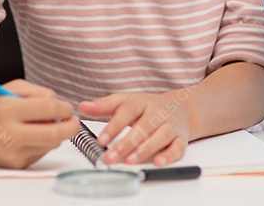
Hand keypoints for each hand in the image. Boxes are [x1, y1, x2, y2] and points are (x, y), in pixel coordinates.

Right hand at [0, 80, 79, 168]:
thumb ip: (38, 93)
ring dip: (54, 134)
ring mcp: (11, 153)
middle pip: (54, 134)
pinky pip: (40, 153)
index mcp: (7, 110)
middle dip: (71, 127)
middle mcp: (8, 134)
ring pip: (50, 144)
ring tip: (40, 125)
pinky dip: (41, 143)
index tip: (67, 108)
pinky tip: (27, 136)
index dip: (64, 108)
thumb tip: (60, 107)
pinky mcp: (14, 165)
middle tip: (73, 121)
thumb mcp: (10, 88)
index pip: (48, 109)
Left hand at [78, 91, 192, 166]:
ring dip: (145, 149)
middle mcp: (157, 112)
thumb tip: (82, 106)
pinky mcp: (181, 138)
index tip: (101, 140)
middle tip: (111, 157)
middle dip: (126, 143)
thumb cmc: (147, 107)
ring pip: (160, 136)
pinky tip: (158, 162)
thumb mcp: (124, 101)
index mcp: (141, 102)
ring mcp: (170, 125)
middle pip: (143, 127)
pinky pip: (178, 147)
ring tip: (130, 161)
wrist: (181, 107)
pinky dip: (169, 155)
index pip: (127, 111)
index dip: (114, 126)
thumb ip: (104, 105)